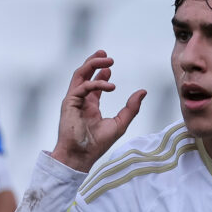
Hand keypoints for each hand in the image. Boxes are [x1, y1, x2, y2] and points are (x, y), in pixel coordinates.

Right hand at [50, 50, 145, 171]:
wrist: (81, 156)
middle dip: (95, 62)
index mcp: (90, 106)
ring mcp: (73, 100)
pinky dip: (96, 83)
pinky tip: (110, 86)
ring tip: (107, 61)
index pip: (94, 85)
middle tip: (107, 56)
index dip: (101, 73)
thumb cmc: (97, 144)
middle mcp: (81, 101)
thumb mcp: (120, 123)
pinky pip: (82, 86)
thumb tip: (143, 92)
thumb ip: (131, 108)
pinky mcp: (69, 102)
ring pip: (79, 75)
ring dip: (92, 64)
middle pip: (84, 74)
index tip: (110, 67)